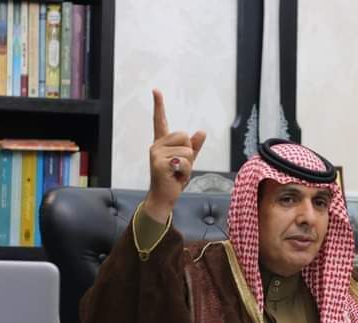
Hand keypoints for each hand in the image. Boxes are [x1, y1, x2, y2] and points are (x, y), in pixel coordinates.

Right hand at [143, 88, 206, 222]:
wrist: (164, 197)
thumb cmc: (174, 179)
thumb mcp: (187, 161)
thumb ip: (194, 147)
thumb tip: (202, 131)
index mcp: (162, 143)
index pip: (160, 121)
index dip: (159, 105)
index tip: (156, 90)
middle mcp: (156, 146)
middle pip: (184, 136)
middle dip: (189, 152)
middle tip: (179, 166)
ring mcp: (156, 154)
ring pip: (187, 150)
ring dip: (188, 164)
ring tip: (177, 173)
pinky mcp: (159, 164)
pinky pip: (184, 161)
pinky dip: (185, 171)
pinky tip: (175, 177)